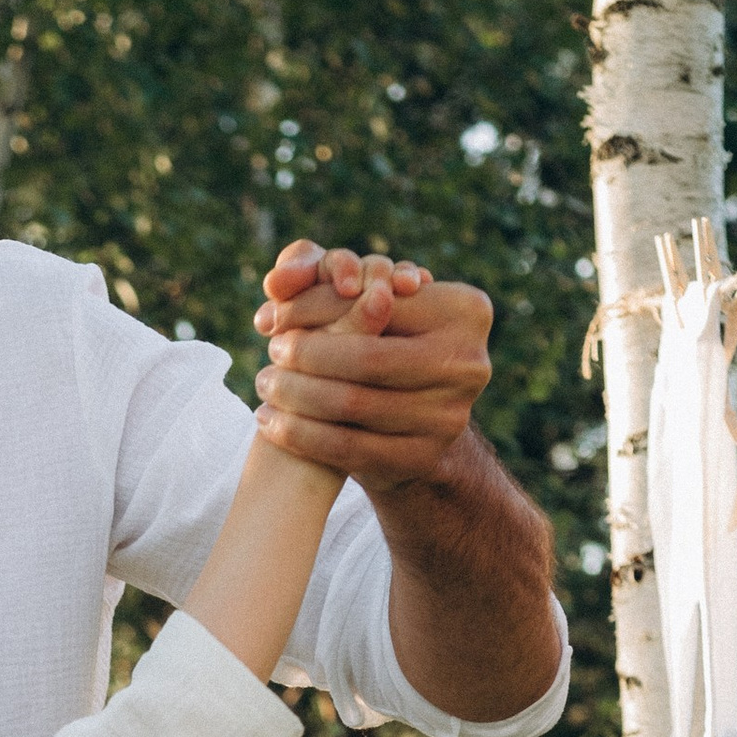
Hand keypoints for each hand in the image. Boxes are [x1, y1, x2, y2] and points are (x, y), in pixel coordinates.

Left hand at [250, 240, 491, 497]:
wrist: (411, 420)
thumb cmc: (382, 342)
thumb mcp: (367, 300)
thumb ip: (322, 277)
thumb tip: (276, 282)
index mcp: (466, 310)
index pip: (376, 302)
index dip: (315, 306)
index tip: (274, 312)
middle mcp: (470, 363)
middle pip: (367, 357)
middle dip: (307, 354)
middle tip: (272, 350)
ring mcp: (451, 417)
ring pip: (352, 405)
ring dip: (295, 396)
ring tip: (265, 385)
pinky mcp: (422, 459)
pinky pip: (347, 449)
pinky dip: (300, 435)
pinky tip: (271, 423)